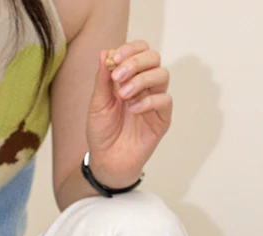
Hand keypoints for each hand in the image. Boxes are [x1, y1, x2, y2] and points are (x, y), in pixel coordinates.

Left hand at [86, 41, 171, 188]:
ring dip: (141, 80)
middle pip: (154, 58)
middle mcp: (145, 86)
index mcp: (130, 77)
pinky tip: (133, 110)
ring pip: (162, 75)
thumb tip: (105, 52)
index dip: (130, 49)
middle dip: (135, 62)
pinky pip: (165, 100)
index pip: (140, 50)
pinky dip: (148, 101)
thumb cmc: (102, 131)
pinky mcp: (162, 119)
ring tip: (123, 95)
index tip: (114, 59)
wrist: (107, 160)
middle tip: (118, 77)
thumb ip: (103, 78)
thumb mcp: (98, 102)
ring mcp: (155, 102)